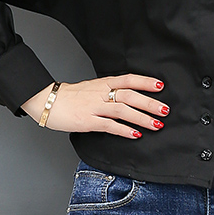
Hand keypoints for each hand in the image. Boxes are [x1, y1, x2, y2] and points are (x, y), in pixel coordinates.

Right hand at [22, 75, 168, 138]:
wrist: (48, 101)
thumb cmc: (71, 96)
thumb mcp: (92, 88)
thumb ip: (109, 90)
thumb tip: (129, 95)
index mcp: (103, 83)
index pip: (128, 79)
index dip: (145, 82)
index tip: (161, 85)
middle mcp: (101, 94)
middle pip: (129, 96)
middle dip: (149, 103)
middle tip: (165, 109)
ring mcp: (94, 107)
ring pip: (122, 111)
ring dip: (141, 118)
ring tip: (156, 124)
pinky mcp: (88, 122)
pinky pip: (109, 126)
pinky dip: (124, 130)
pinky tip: (135, 134)